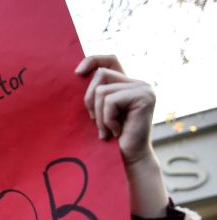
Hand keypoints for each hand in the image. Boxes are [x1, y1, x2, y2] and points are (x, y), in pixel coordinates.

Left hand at [75, 55, 168, 217]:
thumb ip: (93, 95)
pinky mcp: (144, 97)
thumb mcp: (97, 113)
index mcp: (126, 84)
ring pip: (102, 90)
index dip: (93, 60)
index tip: (76, 73)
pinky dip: (107, 119)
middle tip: (95, 121)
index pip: (109, 60)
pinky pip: (110, 101)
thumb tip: (74, 76)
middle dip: (89, 100)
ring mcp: (143, 88)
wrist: (128, 159)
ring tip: (108, 129)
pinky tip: (117, 131)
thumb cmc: (109, 138)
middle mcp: (138, 82)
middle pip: (100, 74)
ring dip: (99, 115)